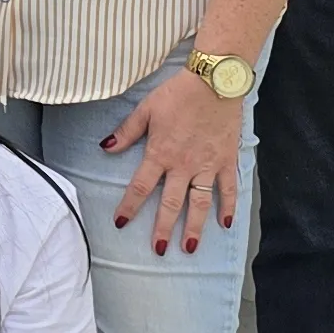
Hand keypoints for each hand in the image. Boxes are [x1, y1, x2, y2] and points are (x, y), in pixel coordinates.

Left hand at [107, 61, 245, 254]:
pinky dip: (229, 206)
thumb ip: (126, 132)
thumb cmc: (177, 94)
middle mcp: (184, 165)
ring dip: (194, 227)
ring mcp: (208, 166)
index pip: (141, 186)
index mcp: (160, 153)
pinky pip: (228, 188)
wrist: (214, 82)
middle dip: (162, 228)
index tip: (120, 223)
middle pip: (171, 203)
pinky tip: (225, 224)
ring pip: (200, 203)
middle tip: (158, 250)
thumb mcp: (146, 109)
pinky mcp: (227, 161)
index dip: (130, 206)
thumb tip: (105, 147)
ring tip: (189, 248)